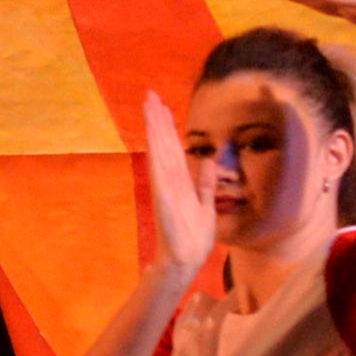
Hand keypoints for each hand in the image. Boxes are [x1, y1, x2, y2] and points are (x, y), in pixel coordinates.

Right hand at [141, 91, 217, 271]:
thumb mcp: (206, 207)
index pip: (173, 148)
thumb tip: (206, 161)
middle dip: (157, 119)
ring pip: (159, 149)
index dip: (168, 127)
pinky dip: (156, 148)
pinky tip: (153, 131)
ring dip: (154, 126)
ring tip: (149, 103)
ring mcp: (164, 185)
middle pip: (163, 143)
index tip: (162, 106)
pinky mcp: (162, 193)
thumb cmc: (193, 239)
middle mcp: (169, 179)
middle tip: (149, 94)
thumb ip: (204, 184)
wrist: (185, 261)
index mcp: (180, 181)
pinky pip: (159, 165)